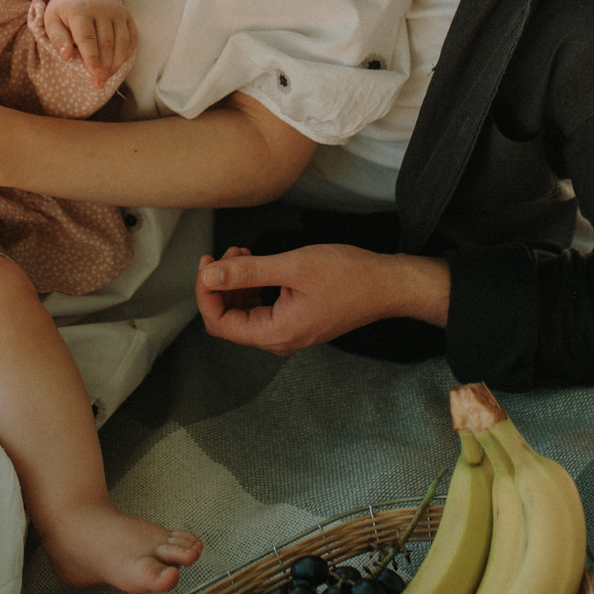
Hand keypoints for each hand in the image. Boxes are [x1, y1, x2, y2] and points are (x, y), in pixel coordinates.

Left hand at [43, 0, 136, 85]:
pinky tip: (117, 65)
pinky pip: (131, 38)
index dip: (91, 58)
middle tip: (98, 83)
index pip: (88, 37)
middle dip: (104, 66)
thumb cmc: (63, 14)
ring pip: (122, 42)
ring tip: (107, 77)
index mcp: (80, 10)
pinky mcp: (127, 16)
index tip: (94, 74)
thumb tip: (65, 56)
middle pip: (106, 43)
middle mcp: (102, 8)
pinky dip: (126, 54)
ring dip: (116, 63)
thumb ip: (58, 39)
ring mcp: (117, 11)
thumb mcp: (52, 22)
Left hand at [194, 245, 448, 355]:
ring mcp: (288, 332)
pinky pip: (261, 309)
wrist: (387, 285)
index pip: (219, 323)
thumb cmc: (348, 275)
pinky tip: (257, 264)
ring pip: (243, 313)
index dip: (206, 293)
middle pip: (228, 320)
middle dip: (220, 286)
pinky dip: (252, 286)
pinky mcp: (296, 321)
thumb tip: (209, 276)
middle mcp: (278, 340)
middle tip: (225, 253)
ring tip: (243, 252)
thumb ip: (248, 272)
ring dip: (236, 283)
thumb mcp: (293, 266)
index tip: (208, 262)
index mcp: (275, 333)